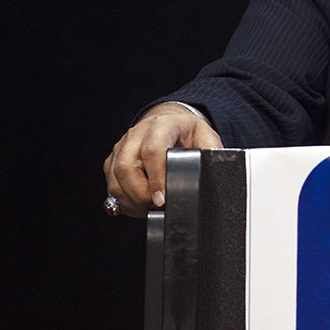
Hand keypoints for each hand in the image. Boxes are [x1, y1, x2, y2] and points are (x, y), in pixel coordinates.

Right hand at [103, 102, 222, 216]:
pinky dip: (123, 201)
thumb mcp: (205, 136)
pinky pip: (111, 185)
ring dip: (131, 201)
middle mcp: (137, 134)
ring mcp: (122, 146)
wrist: (169, 121)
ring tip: (149, 208)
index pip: (152, 151)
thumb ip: (212, 152)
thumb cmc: (187, 132)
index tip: (162, 199)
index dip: (156, 178)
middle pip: (127, 167)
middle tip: (157, 207)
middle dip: (141, 195)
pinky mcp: (113, 160)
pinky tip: (139, 205)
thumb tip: (218, 171)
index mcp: (162, 125)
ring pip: (115, 179)